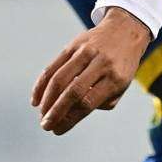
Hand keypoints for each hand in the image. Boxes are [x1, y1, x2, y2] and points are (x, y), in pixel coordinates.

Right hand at [33, 8, 151, 134]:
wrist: (125, 30)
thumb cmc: (122, 66)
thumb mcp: (121, 86)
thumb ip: (101, 101)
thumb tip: (72, 114)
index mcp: (116, 78)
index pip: (88, 103)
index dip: (70, 119)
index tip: (58, 130)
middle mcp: (101, 64)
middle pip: (73, 91)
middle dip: (56, 112)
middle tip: (46, 125)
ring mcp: (86, 52)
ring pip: (60, 78)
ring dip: (47, 99)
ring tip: (41, 114)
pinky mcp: (73, 45)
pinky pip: (54, 66)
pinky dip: (42, 84)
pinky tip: (36, 99)